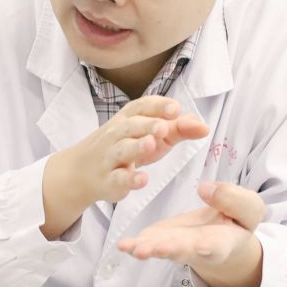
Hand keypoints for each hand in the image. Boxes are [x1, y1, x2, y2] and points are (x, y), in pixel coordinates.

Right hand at [40, 95, 210, 238]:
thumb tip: (204, 126)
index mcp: (129, 118)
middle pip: (131, 126)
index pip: (141, 106)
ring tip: (151, 144)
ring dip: (136, 146)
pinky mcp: (108, 181)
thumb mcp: (153, 136)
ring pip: (122, 149)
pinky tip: (142, 179)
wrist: (82, 172)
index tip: (175, 109)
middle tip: (163, 127)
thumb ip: (179, 129)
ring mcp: (110, 157)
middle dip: (147, 125)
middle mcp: (117, 134)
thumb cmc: (127, 148)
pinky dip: (129, 179)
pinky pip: (117, 178)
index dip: (158, 106)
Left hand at [117, 182, 266, 286]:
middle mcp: (197, 249)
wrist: (224, 235)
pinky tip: (123, 245)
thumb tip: (205, 188)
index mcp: (223, 242)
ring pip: (162, 248)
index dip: (208, 247)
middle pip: (184, 250)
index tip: (201, 247)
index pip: (217, 245)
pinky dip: (135, 245)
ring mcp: (175, 246)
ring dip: (148, 248)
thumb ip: (234, 200)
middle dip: (169, 249)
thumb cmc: (237, 221)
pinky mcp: (160, 239)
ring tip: (133, 248)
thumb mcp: (249, 208)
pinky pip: (147, 243)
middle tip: (152, 249)